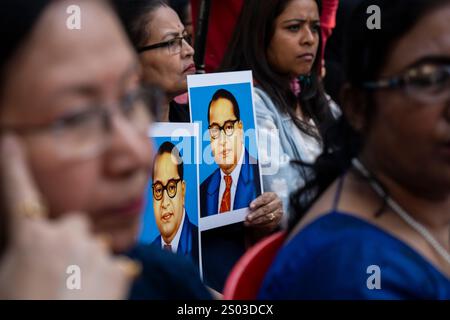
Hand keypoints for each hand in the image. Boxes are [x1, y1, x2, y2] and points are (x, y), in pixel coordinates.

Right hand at [0, 135, 138, 298]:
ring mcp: (94, 250)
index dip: (14, 166)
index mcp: (30, 239)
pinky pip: (116, 266)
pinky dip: (110, 279)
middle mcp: (64, 236)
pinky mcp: (118, 268)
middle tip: (63, 272)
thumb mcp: (10, 277)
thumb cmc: (24, 305)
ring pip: (96, 247)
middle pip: (74, 225)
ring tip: (78, 292)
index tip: (12, 141)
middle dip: (71, 241)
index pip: (19, 195)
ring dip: (91, 263)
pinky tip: (98, 297)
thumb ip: (27, 253)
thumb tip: (38, 247)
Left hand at [245, 192, 282, 233]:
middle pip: (266, 209)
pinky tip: (253, 225)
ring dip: (256, 221)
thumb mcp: (258, 199)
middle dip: (256, 214)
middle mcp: (277, 204)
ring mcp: (278, 213)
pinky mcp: (277, 222)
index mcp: (272, 195)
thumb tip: (245, 207)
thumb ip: (254, 202)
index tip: (251, 206)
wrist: (269, 209)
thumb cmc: (262, 203)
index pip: (265, 198)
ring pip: (267, 218)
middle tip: (248, 217)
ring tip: (248, 222)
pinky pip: (268, 225)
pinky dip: (259, 225)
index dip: (257, 202)